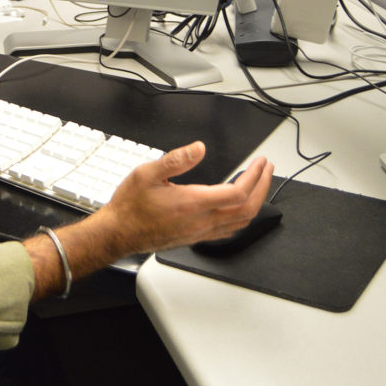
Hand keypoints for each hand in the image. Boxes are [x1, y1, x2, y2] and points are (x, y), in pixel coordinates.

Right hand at [94, 141, 273, 255]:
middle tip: (266, 170)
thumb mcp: (146, 174)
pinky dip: (243, 216)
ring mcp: (201, 232)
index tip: (259, 163)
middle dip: (263, 186)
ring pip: (242, 221)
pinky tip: (239, 208)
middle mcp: (202, 221)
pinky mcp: (197, 237)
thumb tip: (198, 148)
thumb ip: (175, 160)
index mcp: (193, 203)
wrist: (120, 232)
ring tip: (259, 185)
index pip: (238, 193)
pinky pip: (230, 230)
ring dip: (257, 202)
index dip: (254, 176)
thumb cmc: (131, 206)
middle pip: (248, 209)